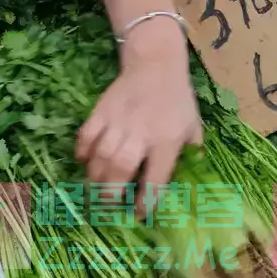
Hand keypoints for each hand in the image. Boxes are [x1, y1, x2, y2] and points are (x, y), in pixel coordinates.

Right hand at [75, 21, 202, 212]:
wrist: (155, 63)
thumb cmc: (177, 99)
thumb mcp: (193, 126)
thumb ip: (190, 154)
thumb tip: (187, 182)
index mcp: (167, 140)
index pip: (155, 178)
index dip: (146, 201)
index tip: (140, 214)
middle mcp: (140, 133)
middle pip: (120, 168)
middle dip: (111, 193)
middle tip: (108, 205)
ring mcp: (118, 121)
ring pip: (100, 156)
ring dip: (95, 177)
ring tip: (95, 189)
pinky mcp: (101, 110)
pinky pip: (86, 136)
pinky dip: (82, 152)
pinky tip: (85, 161)